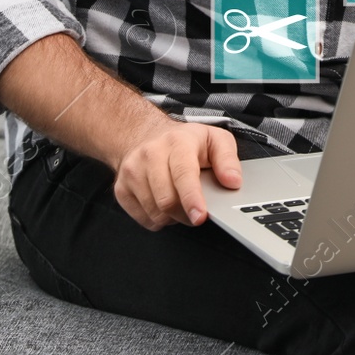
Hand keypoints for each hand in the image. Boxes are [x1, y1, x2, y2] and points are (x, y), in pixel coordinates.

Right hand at [112, 121, 240, 230]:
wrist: (144, 135)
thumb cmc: (184, 141)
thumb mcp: (215, 140)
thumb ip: (228, 159)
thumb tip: (233, 182)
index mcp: (177, 142)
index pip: (183, 174)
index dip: (192, 199)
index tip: (200, 216)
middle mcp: (150, 155)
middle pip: (167, 201)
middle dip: (187, 213)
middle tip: (197, 208)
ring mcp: (132, 172)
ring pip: (156, 213)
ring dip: (173, 217)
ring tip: (179, 198)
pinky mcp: (121, 189)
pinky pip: (144, 219)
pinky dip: (159, 218)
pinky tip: (163, 201)